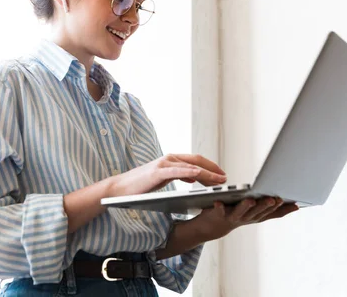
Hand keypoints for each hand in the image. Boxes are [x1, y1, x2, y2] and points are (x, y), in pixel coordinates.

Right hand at [109, 154, 225, 196]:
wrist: (120, 189)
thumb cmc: (141, 185)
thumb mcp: (165, 179)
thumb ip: (180, 175)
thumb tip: (195, 176)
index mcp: (171, 161)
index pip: (196, 160)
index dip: (211, 166)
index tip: (222, 175)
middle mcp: (169, 159)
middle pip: (197, 160)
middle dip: (213, 169)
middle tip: (226, 178)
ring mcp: (164, 164)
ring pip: (191, 166)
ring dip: (208, 172)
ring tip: (220, 180)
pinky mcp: (158, 172)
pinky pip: (178, 171)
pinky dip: (190, 171)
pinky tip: (200, 174)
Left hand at [194, 197, 298, 240]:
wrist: (212, 227)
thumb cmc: (236, 215)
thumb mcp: (255, 211)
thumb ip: (269, 206)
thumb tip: (292, 202)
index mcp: (256, 216)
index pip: (272, 213)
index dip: (283, 209)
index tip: (294, 203)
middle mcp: (246, 218)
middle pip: (258, 212)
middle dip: (266, 205)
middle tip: (274, 198)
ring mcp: (233, 218)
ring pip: (241, 212)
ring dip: (246, 206)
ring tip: (250, 200)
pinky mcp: (219, 215)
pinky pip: (219, 210)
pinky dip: (219, 207)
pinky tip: (218, 202)